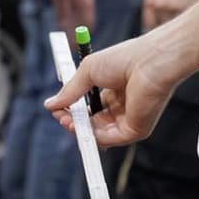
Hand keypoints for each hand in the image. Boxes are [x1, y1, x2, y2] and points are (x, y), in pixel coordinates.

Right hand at [42, 25, 198, 147]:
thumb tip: (50, 105)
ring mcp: (130, 120)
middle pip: (93, 124)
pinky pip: (110, 139)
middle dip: (73, 122)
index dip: (73, 110)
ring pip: (99, 134)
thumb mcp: (88, 71)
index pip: (91, 108)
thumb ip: (70, 91)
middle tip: (60, 116)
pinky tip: (80, 128)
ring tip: (66, 121)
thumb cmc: (124, 59)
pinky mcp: (136, 130)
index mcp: (115, 92)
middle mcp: (123, 108)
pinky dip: (92, 137)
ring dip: (79, 130)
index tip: (58, 107)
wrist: (149, 61)